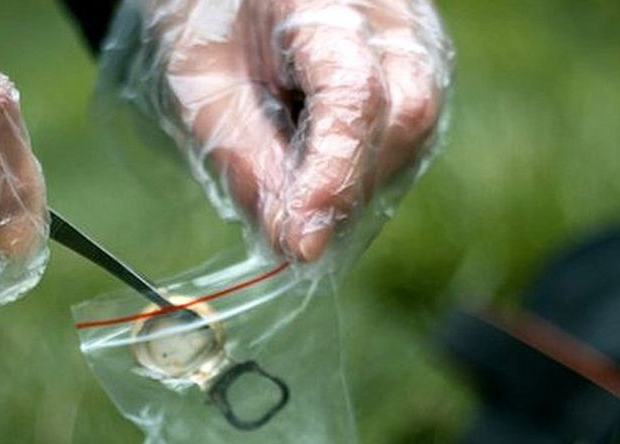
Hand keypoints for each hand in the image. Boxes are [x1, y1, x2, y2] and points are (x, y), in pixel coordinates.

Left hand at [133, 0, 452, 260]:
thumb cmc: (208, 24)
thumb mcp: (199, 89)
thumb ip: (245, 161)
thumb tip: (292, 241)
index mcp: (324, 0)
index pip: (354, 93)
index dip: (333, 177)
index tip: (303, 243)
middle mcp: (390, 11)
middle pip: (405, 115)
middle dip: (348, 188)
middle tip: (292, 234)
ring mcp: (415, 33)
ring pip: (416, 130)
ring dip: (358, 182)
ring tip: (299, 194)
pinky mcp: (419, 62)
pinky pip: (409, 131)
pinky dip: (365, 167)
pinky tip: (321, 173)